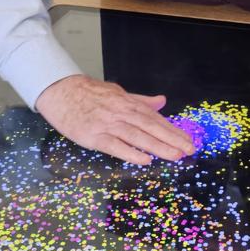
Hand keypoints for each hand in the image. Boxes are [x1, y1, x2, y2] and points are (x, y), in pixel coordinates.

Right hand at [36, 74, 194, 165]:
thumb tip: (161, 101)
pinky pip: (115, 146)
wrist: (60, 91)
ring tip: (175, 155)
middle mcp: (120, 112)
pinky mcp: (93, 136)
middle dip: (172, 138)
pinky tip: (145, 159)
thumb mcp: (117, 92)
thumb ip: (140, 100)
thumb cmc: (88, 93)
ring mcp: (107, 124)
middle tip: (189, 149)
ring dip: (158, 146)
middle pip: (150, 126)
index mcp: (127, 103)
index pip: (154, 118)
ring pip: (137, 136)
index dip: (172, 129)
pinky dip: (130, 152)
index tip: (187, 139)